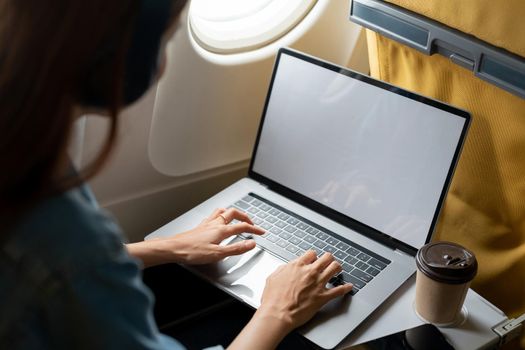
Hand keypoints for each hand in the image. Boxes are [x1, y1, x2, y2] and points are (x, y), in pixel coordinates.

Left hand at [126, 208, 263, 266]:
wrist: (173, 249)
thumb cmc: (192, 252)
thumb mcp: (218, 254)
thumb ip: (236, 248)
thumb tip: (252, 244)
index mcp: (221, 230)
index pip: (243, 226)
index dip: (254, 229)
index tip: (262, 232)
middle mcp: (215, 224)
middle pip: (234, 213)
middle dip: (245, 217)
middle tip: (251, 223)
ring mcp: (207, 224)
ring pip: (222, 211)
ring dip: (232, 213)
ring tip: (237, 217)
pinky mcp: (200, 226)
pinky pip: (213, 216)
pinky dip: (220, 215)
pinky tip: (218, 220)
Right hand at [228, 251, 352, 349]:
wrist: (277, 314)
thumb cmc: (273, 298)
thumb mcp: (273, 277)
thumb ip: (283, 269)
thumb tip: (288, 267)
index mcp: (297, 266)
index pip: (312, 253)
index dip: (314, 256)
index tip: (314, 259)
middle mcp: (310, 272)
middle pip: (327, 257)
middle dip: (329, 258)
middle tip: (329, 261)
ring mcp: (318, 284)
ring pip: (335, 268)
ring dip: (337, 267)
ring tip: (338, 269)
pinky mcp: (323, 297)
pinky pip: (339, 290)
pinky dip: (346, 288)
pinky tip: (349, 286)